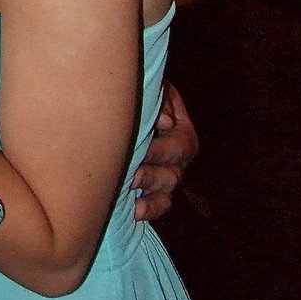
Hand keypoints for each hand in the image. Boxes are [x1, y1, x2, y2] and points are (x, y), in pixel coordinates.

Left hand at [131, 81, 198, 220]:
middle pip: (173, 172)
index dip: (164, 149)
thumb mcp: (152, 89)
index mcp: (180, 130)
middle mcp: (178, 156)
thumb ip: (161, 101)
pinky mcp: (155, 189)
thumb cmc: (135, 93)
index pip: (181, 145)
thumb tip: (166, 123)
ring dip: (148, 187)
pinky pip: (160, 205)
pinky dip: (150, 209)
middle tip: (132, 174)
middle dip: (152, 173)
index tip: (143, 151)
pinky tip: (135, 210)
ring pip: (166, 189)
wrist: (119, 104)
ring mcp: (167, 174)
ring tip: (130, 185)